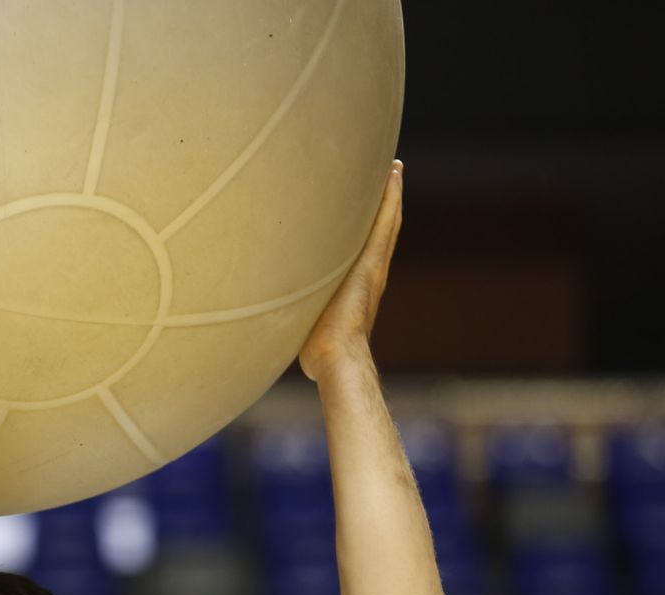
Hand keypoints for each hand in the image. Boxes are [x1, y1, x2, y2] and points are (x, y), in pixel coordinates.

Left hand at [299, 160, 402, 381]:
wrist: (335, 355)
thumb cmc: (317, 350)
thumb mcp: (303, 323)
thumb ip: (295, 316)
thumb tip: (271, 323)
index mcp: (354, 284)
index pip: (362, 248)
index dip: (366, 226)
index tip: (365, 206)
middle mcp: (369, 272)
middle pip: (380, 230)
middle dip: (383, 203)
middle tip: (388, 175)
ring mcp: (373, 266)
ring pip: (386, 221)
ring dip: (390, 194)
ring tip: (393, 168)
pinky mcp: (373, 262)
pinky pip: (385, 222)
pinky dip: (391, 197)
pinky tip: (393, 174)